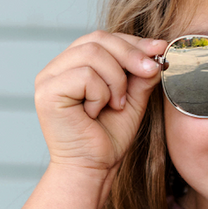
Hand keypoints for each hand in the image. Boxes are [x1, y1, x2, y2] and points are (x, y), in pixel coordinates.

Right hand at [34, 31, 166, 174]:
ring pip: (93, 54)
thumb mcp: (132, 101)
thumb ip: (140, 76)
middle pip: (97, 39)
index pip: (102, 39)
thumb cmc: (108, 140)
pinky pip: (85, 75)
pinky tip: (95, 113)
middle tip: (151, 71)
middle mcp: (57, 68)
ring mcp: (48, 78)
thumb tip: (156, 50)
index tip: (159, 48)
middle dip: (130, 55)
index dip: (132, 42)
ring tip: (116, 105)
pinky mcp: (47, 92)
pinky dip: (100, 95)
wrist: (93, 169)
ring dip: (116, 81)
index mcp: (74, 66)